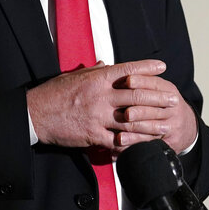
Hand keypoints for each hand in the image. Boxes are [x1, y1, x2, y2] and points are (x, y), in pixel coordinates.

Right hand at [26, 60, 176, 151]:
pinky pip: (117, 141)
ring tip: (167, 125)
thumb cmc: (52, 93)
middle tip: (174, 100)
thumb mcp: (72, 76)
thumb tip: (104, 63)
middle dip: (158, 98)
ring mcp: (98, 115)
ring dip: (152, 124)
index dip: (147, 68)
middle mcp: (100, 95)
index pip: (128, 70)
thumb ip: (92, 71)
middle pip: (137, 96)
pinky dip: (131, 144)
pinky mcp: (93, 134)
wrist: (35, 114)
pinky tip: (143, 146)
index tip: (162, 67)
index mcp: (96, 78)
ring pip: (132, 120)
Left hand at [112, 73, 197, 153]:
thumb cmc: (160, 102)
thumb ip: (134, 78)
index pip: (154, 83)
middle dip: (138, 109)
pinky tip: (121, 144)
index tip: (127, 80)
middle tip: (125, 114)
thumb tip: (105, 66)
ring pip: (152, 126)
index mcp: (166, 88)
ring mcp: (172, 122)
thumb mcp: (153, 88)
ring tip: (119, 134)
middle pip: (153, 106)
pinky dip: (133, 143)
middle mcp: (172, 104)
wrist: (184, 124)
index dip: (141, 81)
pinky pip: (149, 141)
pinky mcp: (169, 139)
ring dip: (135, 130)